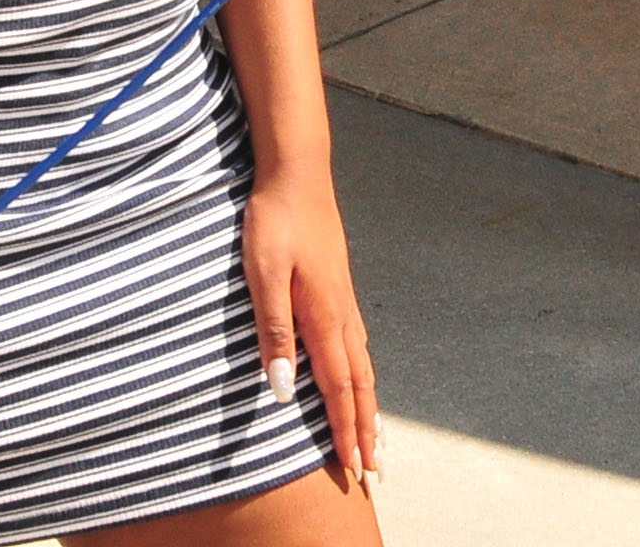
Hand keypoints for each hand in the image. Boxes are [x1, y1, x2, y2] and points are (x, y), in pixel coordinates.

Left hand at [241, 170, 377, 492]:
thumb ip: (274, 332)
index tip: (356, 469)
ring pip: (362, 364)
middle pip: (360, 384)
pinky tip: (359, 372)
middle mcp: (341, 314)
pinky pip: (356, 343)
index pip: (340, 390)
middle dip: (366, 429)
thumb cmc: (274, 220)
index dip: (346, 431)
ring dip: (368, 404)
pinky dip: (362, 372)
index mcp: (324, 317)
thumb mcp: (263, 275)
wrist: (297, 170)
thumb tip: (285, 392)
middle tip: (375, 470)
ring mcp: (343, 298)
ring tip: (376, 434)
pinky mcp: (336, 285)